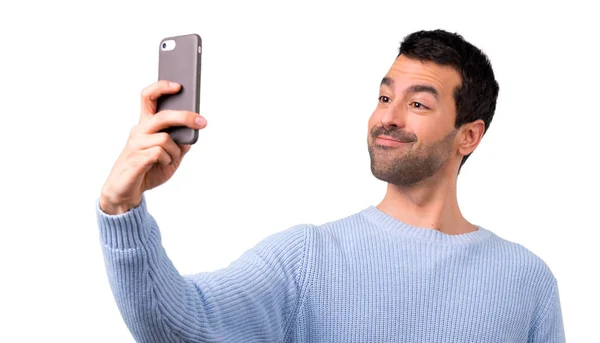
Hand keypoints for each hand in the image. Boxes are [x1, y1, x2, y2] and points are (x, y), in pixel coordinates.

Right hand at [99, 80, 207, 214]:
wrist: (126, 191)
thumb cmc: (147, 170)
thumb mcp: (170, 156)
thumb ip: (180, 144)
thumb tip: (192, 133)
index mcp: (145, 125)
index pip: (148, 97)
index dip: (161, 88)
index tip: (178, 85)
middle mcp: (139, 130)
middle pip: (163, 115)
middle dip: (185, 117)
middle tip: (202, 122)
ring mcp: (136, 144)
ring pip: (165, 139)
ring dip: (174, 151)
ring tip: (169, 160)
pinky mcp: (136, 158)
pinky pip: (160, 153)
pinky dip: (167, 160)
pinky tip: (161, 165)